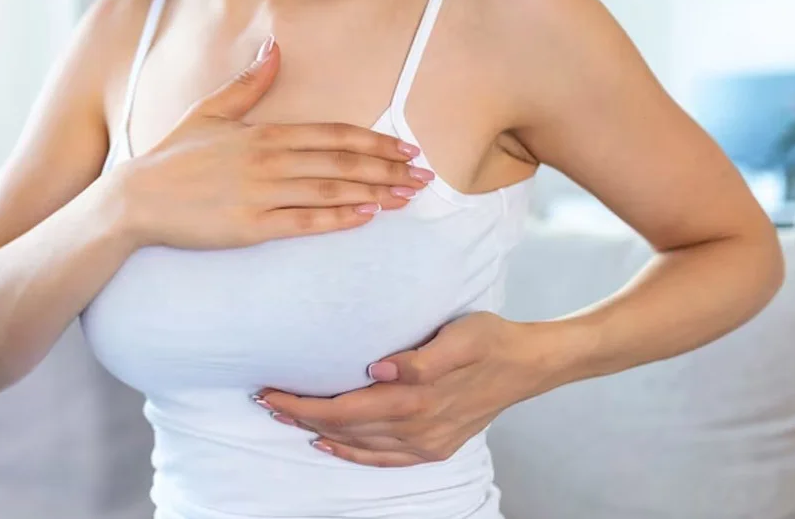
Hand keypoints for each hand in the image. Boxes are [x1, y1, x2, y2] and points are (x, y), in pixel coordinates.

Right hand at [115, 37, 434, 249]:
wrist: (136, 200)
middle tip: (424, 175)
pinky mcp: (251, 227)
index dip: (374, 141)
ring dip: (374, 192)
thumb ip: (248, 83)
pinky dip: (338, 218)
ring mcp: (261, 195)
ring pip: (330, 190)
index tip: (406, 148)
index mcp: (263, 133)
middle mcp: (268, 162)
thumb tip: (274, 46)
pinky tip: (366, 217)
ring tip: (408, 197)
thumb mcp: (209, 112)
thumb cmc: (172, 157)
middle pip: (341, 162)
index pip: (333, 134)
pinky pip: (304, 222)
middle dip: (387, 168)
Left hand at [255, 312, 566, 466]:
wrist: (528, 365)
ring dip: (320, 433)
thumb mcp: (460, 335)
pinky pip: (384, 459)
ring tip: (287, 419)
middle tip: (266, 402)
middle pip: (343, 429)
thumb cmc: (490, 339)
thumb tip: (379, 368)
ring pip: (359, 446)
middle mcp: (416, 428)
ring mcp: (425, 443)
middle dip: (300, 417)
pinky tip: (333, 446)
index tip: (271, 393)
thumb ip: (420, 357)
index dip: (302, 405)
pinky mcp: (435, 448)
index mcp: (415, 399)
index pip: (342, 408)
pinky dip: (353, 455)